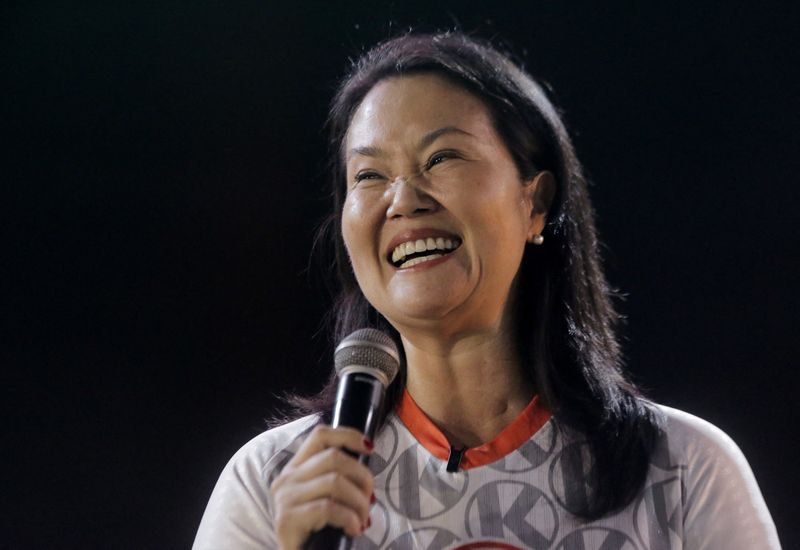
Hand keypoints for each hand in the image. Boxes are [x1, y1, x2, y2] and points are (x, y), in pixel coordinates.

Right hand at [271, 425, 374, 549]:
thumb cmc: (318, 530)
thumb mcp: (326, 496)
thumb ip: (337, 477)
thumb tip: (366, 465)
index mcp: (295, 468)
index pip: (320, 435)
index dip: (348, 435)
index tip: (370, 448)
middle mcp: (287, 478)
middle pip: (334, 458)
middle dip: (362, 477)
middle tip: (371, 500)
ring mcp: (285, 498)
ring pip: (335, 482)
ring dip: (359, 502)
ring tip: (363, 520)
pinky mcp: (287, 520)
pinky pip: (328, 508)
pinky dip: (349, 518)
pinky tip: (353, 529)